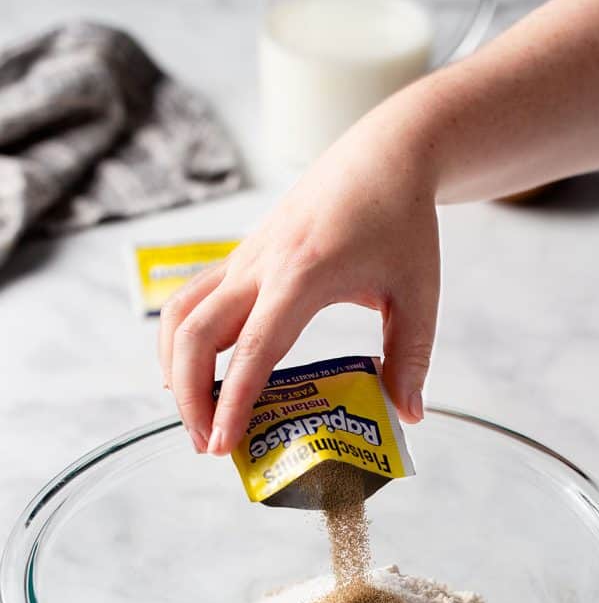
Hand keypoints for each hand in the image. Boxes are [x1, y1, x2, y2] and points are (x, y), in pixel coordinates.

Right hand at [158, 112, 439, 454]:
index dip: (234, 401)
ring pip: (179, 315)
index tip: (224, 444)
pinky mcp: (240, 257)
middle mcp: (261, 265)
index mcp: (304, 274)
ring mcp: (243, 258)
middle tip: (208, 445)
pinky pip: (190, 300)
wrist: (382, 157)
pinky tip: (196, 373)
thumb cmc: (401, 221)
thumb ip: (412, 356)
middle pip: (196, 335)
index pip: (255, 349)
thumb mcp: (418, 293)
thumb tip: (408, 415)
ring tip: (196, 416)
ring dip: (175, 369)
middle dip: (190, 396)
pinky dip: (182, 341)